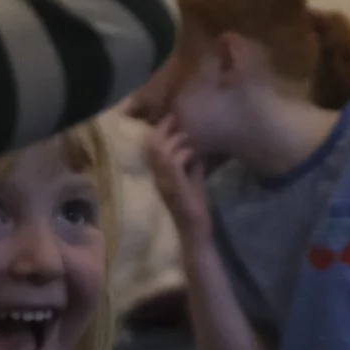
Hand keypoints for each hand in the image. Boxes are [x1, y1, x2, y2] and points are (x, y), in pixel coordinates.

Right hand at [144, 117, 213, 243]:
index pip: (152, 148)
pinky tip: (193, 152)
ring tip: (186, 133)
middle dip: (163, 128)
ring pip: (161, 151)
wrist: (196, 231)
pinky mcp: (175, 187)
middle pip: (152, 145)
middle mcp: (158, 176)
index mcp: (160, 175)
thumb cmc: (194, 208)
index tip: (171, 118)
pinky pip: (174, 162)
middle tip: (175, 117)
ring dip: (175, 139)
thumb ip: (192, 166)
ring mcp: (164, 181)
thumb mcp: (193, 181)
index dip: (159, 132)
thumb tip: (197, 148)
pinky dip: (184, 153)